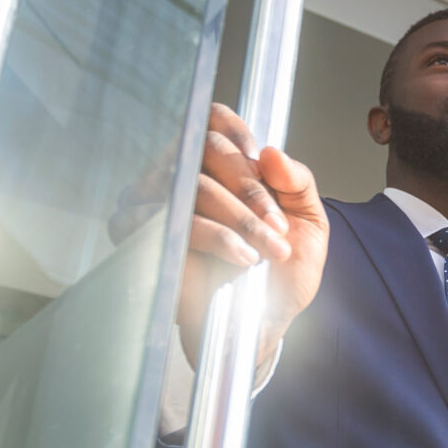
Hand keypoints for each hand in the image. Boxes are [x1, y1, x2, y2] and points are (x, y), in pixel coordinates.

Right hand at [173, 104, 327, 368]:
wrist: (261, 326)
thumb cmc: (279, 275)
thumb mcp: (308, 224)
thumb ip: (297, 182)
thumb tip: (272, 153)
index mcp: (217, 166)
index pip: (211, 121)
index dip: (235, 132)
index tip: (264, 164)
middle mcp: (181, 177)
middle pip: (203, 150)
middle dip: (250, 189)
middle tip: (277, 227)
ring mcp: (154, 205)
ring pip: (191, 185)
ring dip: (239, 218)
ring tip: (268, 250)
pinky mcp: (139, 238)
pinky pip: (171, 222)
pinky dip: (214, 238)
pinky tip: (241, 260)